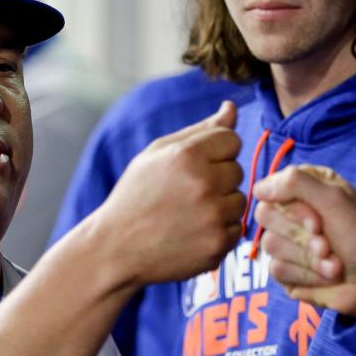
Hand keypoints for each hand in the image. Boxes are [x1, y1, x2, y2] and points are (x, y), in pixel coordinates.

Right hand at [95, 101, 244, 284]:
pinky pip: (236, 229)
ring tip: (187, 214)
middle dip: (216, 179)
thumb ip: (199, 130)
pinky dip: (218, 231)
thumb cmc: (136, 195)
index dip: (213, 152)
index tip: (190, 167)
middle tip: (184, 194)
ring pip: (239, 201)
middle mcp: (204, 183)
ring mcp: (213, 216)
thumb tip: (231, 108)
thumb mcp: (157, 154)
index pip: (231, 139)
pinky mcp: (217, 244)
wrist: (116, 248)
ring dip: (220, 206)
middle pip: (237, 170)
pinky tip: (191, 233)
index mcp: (188, 154)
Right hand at [252, 164, 355, 318]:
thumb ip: (296, 183)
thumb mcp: (335, 199)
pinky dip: (306, 275)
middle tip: (327, 243)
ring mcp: (285, 243)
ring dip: (308, 259)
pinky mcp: (284, 270)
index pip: (270, 189)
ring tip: (334, 264)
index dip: (291, 208)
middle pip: (265, 216)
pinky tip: (326, 276)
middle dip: (300, 236)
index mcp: (303, 190)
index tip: (317, 221)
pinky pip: (276, 269)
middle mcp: (291, 213)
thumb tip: (258, 189)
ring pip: (270, 245)